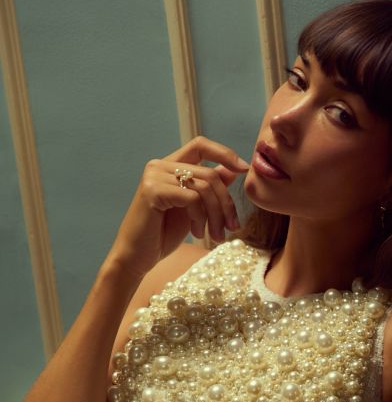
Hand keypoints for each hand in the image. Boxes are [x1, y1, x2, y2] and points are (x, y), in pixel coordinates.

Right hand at [106, 136, 249, 279]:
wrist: (137, 257)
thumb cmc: (163, 234)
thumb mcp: (193, 209)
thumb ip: (209, 188)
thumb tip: (232, 169)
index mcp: (169, 166)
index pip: (200, 144)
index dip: (224, 153)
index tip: (245, 169)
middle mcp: (160, 165)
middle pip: (210, 173)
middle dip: (226, 203)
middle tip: (232, 227)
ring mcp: (155, 176)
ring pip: (204, 187)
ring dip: (216, 215)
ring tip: (214, 236)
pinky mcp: (153, 191)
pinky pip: (192, 198)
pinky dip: (200, 218)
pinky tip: (196, 233)